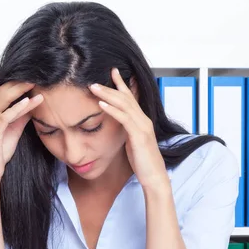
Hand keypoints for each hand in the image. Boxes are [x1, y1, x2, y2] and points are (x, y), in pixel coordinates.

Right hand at [0, 81, 43, 180]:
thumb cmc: (0, 153)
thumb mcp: (14, 130)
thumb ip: (20, 117)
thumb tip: (31, 104)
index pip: (3, 93)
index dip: (17, 84)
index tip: (32, 78)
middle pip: (2, 92)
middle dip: (19, 82)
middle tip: (35, 75)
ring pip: (3, 100)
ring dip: (20, 90)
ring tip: (34, 83)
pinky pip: (5, 116)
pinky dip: (18, 108)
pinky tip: (29, 102)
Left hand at [89, 68, 168, 188]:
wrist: (154, 176)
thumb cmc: (143, 162)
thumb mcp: (132, 143)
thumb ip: (127, 132)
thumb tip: (117, 126)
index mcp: (142, 121)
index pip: (131, 98)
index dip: (121, 84)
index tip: (112, 72)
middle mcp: (144, 120)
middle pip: (126, 98)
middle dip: (111, 87)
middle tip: (95, 79)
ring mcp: (143, 127)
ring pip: (124, 105)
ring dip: (108, 95)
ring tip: (94, 88)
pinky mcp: (139, 136)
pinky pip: (124, 119)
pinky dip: (112, 110)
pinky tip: (102, 105)